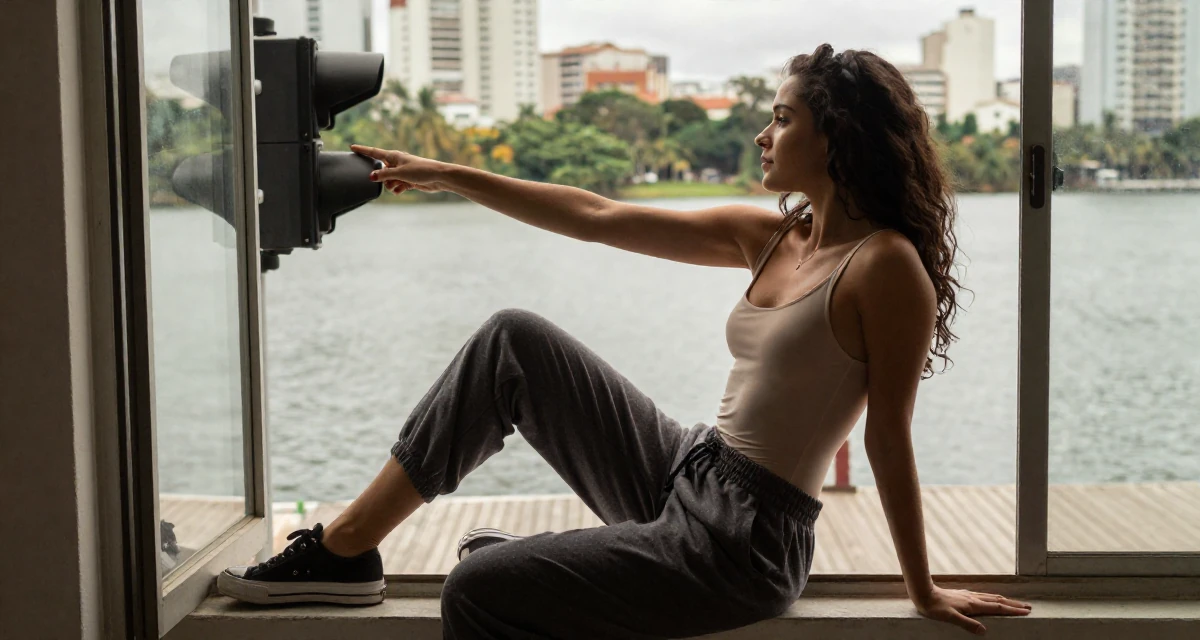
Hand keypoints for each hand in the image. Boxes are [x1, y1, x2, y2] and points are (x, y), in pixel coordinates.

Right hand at [350, 144, 447, 193]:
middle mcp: (396, 163)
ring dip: (391, 185)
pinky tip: (403, 189)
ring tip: (400, 185)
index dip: (363, 150)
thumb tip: (370, 176)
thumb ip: (384, 175)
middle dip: (383, 178)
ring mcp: (402, 172)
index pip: (374, 152)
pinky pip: (396, 186)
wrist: (438, 177)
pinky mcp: (407, 181)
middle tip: (393, 179)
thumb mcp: (400, 173)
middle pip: (381, 171)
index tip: (352, 147)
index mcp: (393, 156)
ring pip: (388, 181)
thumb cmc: (421, 170)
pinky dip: (398, 189)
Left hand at [912, 585, 1031, 634]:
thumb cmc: (936, 608)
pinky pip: (984, 596)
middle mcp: (974, 598)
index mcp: (973, 605)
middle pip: (999, 601)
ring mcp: (969, 595)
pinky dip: (994, 598)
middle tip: (1028, 607)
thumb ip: (967, 624)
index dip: (1012, 610)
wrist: (924, 593)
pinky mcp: (964, 594)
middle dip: (1014, 604)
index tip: (1026, 611)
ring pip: (992, 597)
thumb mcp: (950, 618)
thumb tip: (984, 631)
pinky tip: (992, 600)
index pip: (998, 608)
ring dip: (1005, 601)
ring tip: (1015, 603)